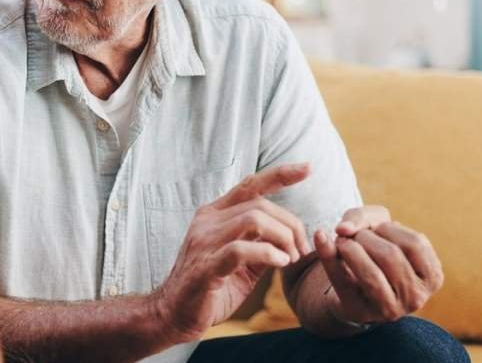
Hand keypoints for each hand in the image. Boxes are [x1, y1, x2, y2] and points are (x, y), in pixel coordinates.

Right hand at [152, 163, 312, 343]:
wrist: (173, 314)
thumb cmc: (209, 288)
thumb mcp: (239, 262)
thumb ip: (259, 244)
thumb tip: (291, 236)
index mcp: (214, 215)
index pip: (250, 185)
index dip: (280, 174)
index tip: (308, 168)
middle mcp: (207, 222)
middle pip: (260, 205)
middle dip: (291, 225)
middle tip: (302, 251)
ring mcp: (204, 242)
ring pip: (254, 220)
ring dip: (283, 238)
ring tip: (291, 259)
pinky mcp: (206, 267)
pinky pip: (241, 250)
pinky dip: (268, 254)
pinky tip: (280, 263)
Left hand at [314, 207, 443, 326]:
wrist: (355, 287)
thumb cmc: (374, 252)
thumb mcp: (378, 228)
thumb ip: (364, 218)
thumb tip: (344, 229)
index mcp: (432, 276)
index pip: (416, 243)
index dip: (389, 227)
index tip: (374, 228)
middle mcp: (416, 298)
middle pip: (391, 255)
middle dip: (365, 236)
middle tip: (353, 235)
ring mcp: (390, 309)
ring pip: (370, 273)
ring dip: (349, 246)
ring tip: (343, 242)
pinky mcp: (359, 310)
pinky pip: (342, 280)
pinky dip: (327, 255)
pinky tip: (321, 237)